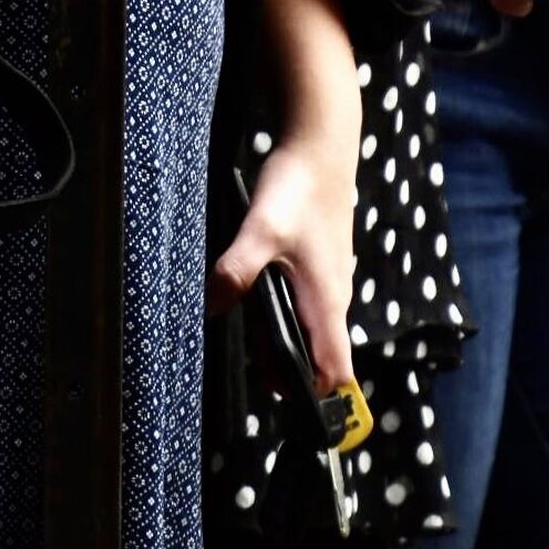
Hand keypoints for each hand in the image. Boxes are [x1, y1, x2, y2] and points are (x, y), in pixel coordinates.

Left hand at [209, 128, 358, 388]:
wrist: (319, 145)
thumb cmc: (298, 188)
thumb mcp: (261, 230)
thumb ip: (237, 271)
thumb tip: (212, 308)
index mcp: (326, 302)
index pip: (336, 370)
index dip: (317, 396)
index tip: (286, 403)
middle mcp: (333, 297)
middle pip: (317, 355)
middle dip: (285, 368)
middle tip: (248, 364)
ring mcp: (328, 280)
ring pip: (308, 328)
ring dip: (279, 338)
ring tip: (243, 331)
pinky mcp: (318, 264)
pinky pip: (303, 304)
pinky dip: (281, 312)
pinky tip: (251, 295)